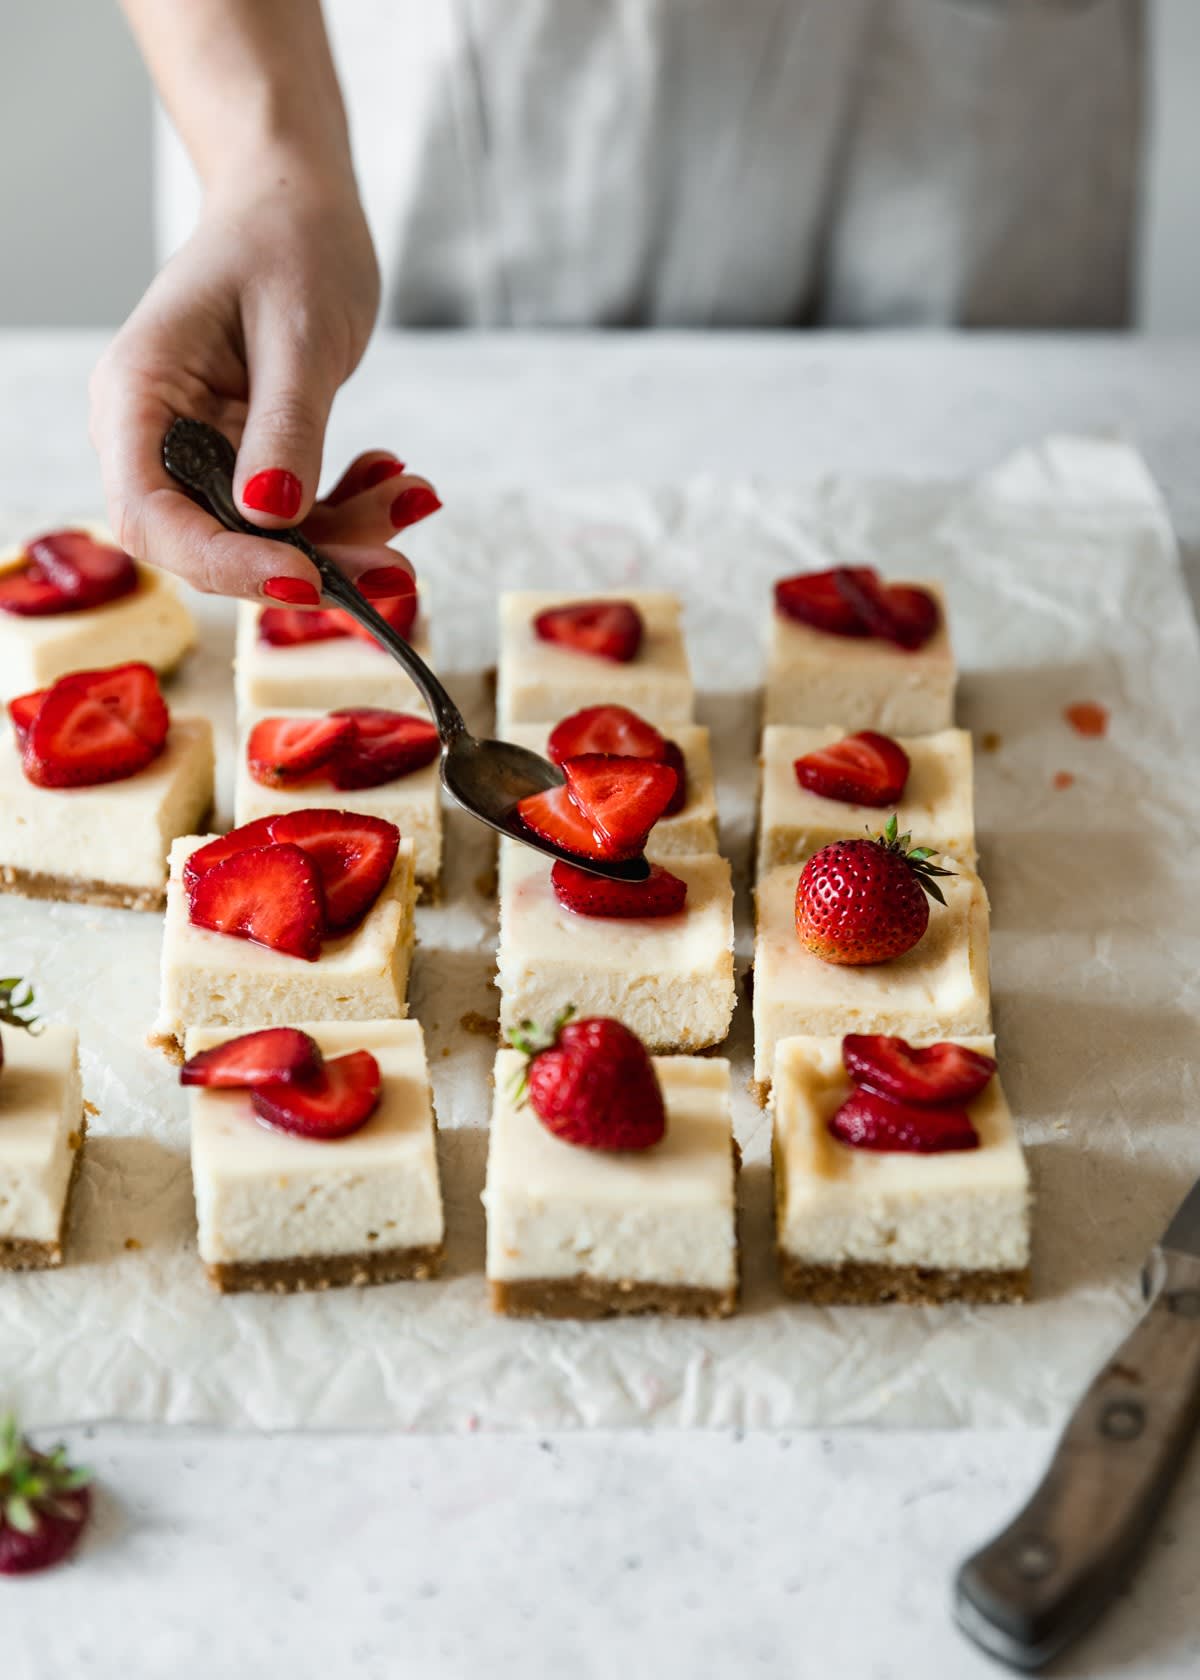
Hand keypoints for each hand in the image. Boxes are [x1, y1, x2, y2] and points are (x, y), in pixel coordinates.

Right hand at [89, 168, 439, 599]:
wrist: (299, 203)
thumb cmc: (287, 239)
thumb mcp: (297, 332)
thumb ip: (285, 427)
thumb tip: (271, 516)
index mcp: (137, 394)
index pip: (153, 514)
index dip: (223, 561)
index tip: (303, 577)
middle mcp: (155, 434)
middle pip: (211, 541)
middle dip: (307, 562)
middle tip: (394, 569)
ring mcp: (201, 450)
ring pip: (264, 539)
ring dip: (345, 538)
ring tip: (411, 497)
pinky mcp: (246, 459)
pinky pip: (295, 516)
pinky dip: (350, 511)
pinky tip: (396, 481)